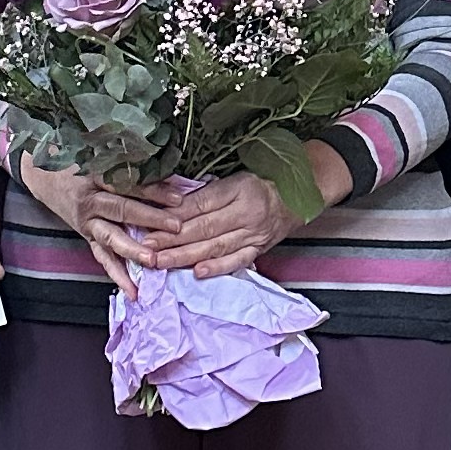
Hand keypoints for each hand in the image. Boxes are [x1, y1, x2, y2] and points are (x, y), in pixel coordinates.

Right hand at [17, 160, 176, 297]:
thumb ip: (131, 167)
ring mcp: (87, 222)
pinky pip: (102, 257)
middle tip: (175, 227)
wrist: (43, 176)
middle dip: (150, 219)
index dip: (153, 190)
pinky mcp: (87, 237)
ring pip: (110, 237)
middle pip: (121, 210)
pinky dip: (117, 275)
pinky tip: (132, 290)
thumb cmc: (76, 163)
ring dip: (132, 250)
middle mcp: (90, 200)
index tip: (178, 197)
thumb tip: (171, 177)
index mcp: (96, 176)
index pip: (127, 183)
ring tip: (152, 261)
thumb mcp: (100, 157)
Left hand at [144, 144, 353, 278]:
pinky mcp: (261, 248)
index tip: (148, 223)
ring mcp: (256, 233)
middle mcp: (248, 211)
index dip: (173, 216)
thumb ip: (208, 191)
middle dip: (170, 240)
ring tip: (160, 262)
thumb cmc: (266, 180)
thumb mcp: (237, 176)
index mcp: (240, 187)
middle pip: (204, 228)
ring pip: (215, 247)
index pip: (200, 203)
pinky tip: (197, 273)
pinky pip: (237, 260)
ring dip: (185, 257)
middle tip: (145, 247)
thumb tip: (170, 201)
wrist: (305, 193)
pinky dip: (217, 268)